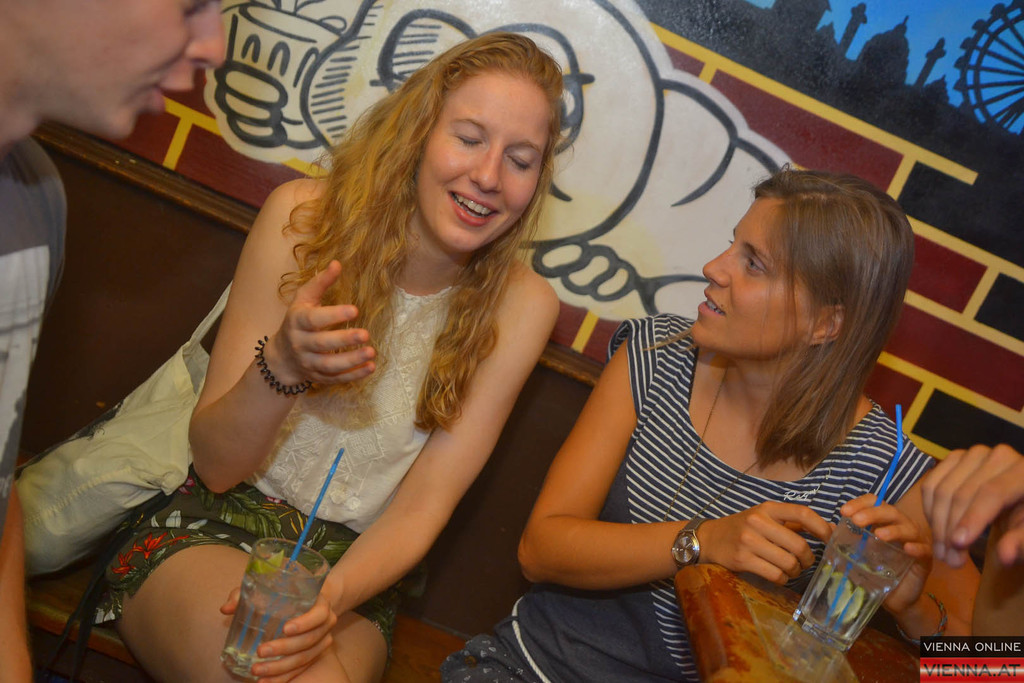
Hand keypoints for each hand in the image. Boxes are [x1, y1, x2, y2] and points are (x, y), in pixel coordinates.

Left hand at [220, 589, 338, 682]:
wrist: (312, 603)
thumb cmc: (289, 593)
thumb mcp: (271, 588)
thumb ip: (248, 594)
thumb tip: (226, 608)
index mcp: (320, 604)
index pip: (318, 614)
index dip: (304, 623)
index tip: (285, 628)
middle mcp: (325, 624)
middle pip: (308, 641)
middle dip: (283, 649)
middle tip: (261, 652)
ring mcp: (322, 642)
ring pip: (303, 659)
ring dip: (280, 669)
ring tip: (257, 671)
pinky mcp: (314, 656)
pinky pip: (300, 670)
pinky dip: (283, 678)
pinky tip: (266, 682)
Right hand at [269, 260, 376, 384]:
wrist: (282, 357)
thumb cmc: (298, 321)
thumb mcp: (303, 300)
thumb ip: (320, 283)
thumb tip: (337, 263)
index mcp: (297, 322)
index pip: (313, 319)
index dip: (333, 315)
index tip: (355, 310)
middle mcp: (301, 344)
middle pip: (321, 344)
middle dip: (343, 340)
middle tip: (366, 334)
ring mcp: (309, 363)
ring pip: (329, 365)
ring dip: (351, 360)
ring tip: (371, 352)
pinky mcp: (318, 378)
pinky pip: (336, 379)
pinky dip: (353, 375)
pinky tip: (370, 367)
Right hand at [701, 502, 832, 584]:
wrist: (709, 539)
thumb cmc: (743, 528)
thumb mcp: (766, 517)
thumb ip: (795, 522)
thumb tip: (830, 528)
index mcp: (768, 508)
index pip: (802, 513)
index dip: (821, 528)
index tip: (830, 540)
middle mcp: (758, 521)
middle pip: (799, 545)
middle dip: (808, 559)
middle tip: (805, 563)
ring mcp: (749, 541)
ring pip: (789, 563)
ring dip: (795, 571)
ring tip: (791, 570)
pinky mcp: (742, 560)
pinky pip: (775, 575)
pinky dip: (782, 579)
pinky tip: (779, 575)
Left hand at [841, 494, 931, 614]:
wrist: (895, 599)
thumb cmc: (876, 572)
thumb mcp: (856, 553)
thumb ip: (842, 539)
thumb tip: (823, 528)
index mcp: (884, 521)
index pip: (875, 502)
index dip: (860, 503)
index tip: (844, 511)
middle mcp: (901, 526)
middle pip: (890, 512)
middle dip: (872, 513)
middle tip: (856, 521)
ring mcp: (916, 541)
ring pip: (908, 528)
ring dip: (893, 529)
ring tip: (878, 535)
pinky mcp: (926, 560)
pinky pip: (924, 550)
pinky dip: (916, 547)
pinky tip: (907, 549)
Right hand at [920, 444, 1023, 567]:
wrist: (1023, 499)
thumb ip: (1022, 542)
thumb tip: (1004, 556)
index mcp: (1023, 471)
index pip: (991, 492)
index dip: (973, 518)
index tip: (958, 545)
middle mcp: (997, 455)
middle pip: (962, 493)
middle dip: (951, 529)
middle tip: (950, 560)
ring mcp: (972, 454)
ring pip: (942, 489)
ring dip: (937, 524)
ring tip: (943, 552)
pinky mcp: (954, 459)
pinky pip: (931, 484)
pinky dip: (930, 510)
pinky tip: (938, 530)